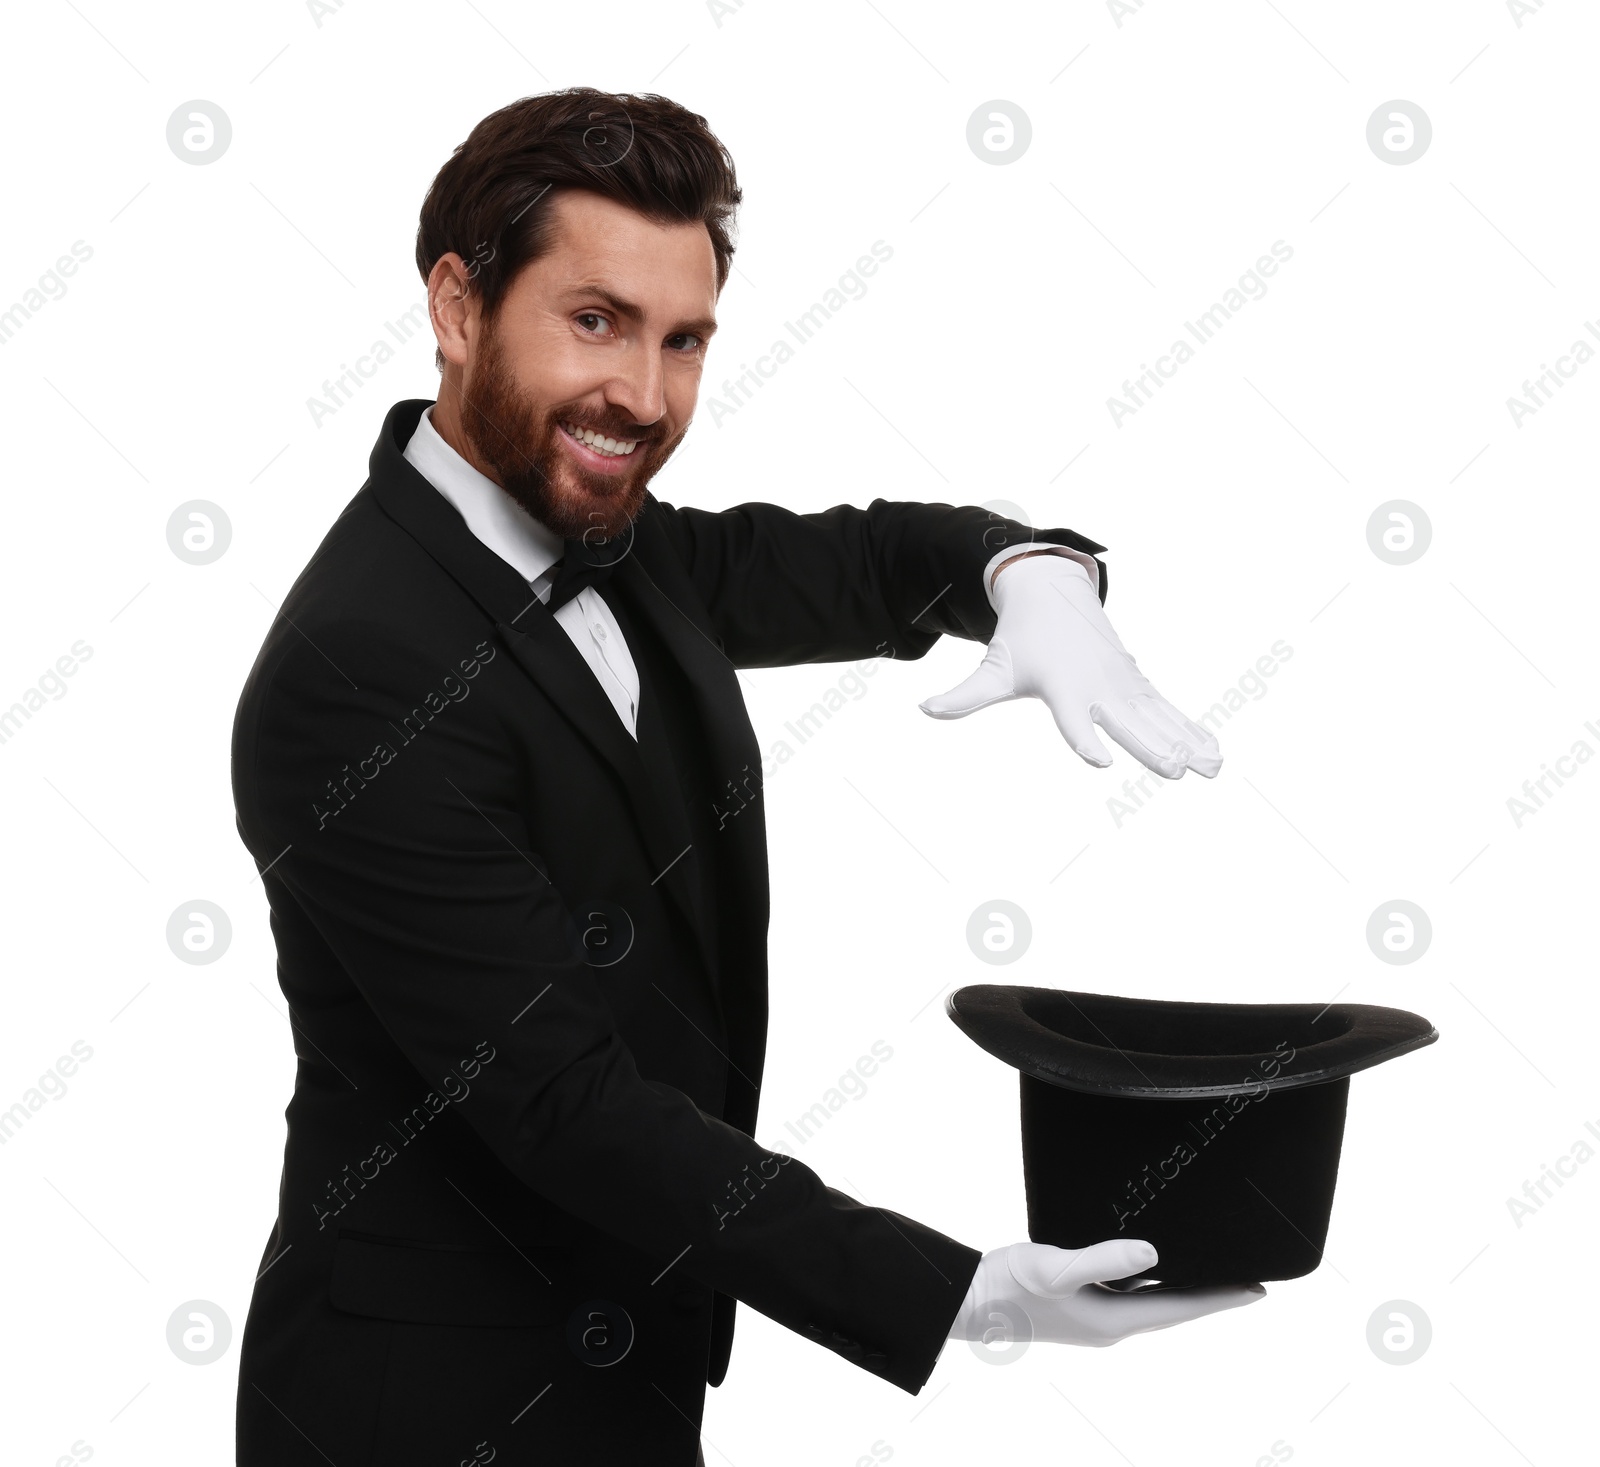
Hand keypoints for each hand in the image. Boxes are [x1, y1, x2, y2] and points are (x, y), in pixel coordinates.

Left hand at [919, 551, 1221, 778]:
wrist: (1053, 591)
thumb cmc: (1019, 640)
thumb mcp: (992, 668)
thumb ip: (963, 696)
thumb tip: (924, 708)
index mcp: (1063, 686)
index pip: (1072, 719)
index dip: (1084, 739)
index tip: (1099, 761)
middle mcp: (1099, 685)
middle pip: (1127, 722)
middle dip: (1151, 746)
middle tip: (1173, 771)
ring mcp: (1123, 684)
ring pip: (1158, 718)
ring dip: (1187, 742)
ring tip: (1212, 769)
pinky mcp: (1138, 683)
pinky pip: (1170, 711)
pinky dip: (1194, 731)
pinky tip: (1216, 756)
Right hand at [947, 1239, 1263, 1345]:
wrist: (971, 1301)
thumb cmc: (1009, 1287)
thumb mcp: (1056, 1268)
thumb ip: (1103, 1260)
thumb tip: (1153, 1254)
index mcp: (1114, 1321)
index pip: (1181, 1308)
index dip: (1221, 1298)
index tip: (1258, 1290)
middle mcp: (1112, 1325)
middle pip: (1174, 1307)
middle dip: (1209, 1293)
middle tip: (1244, 1276)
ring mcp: (1096, 1318)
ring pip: (1153, 1301)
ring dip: (1182, 1287)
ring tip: (1209, 1267)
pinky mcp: (1081, 1306)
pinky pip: (1130, 1293)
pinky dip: (1151, 1279)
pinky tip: (1152, 1262)